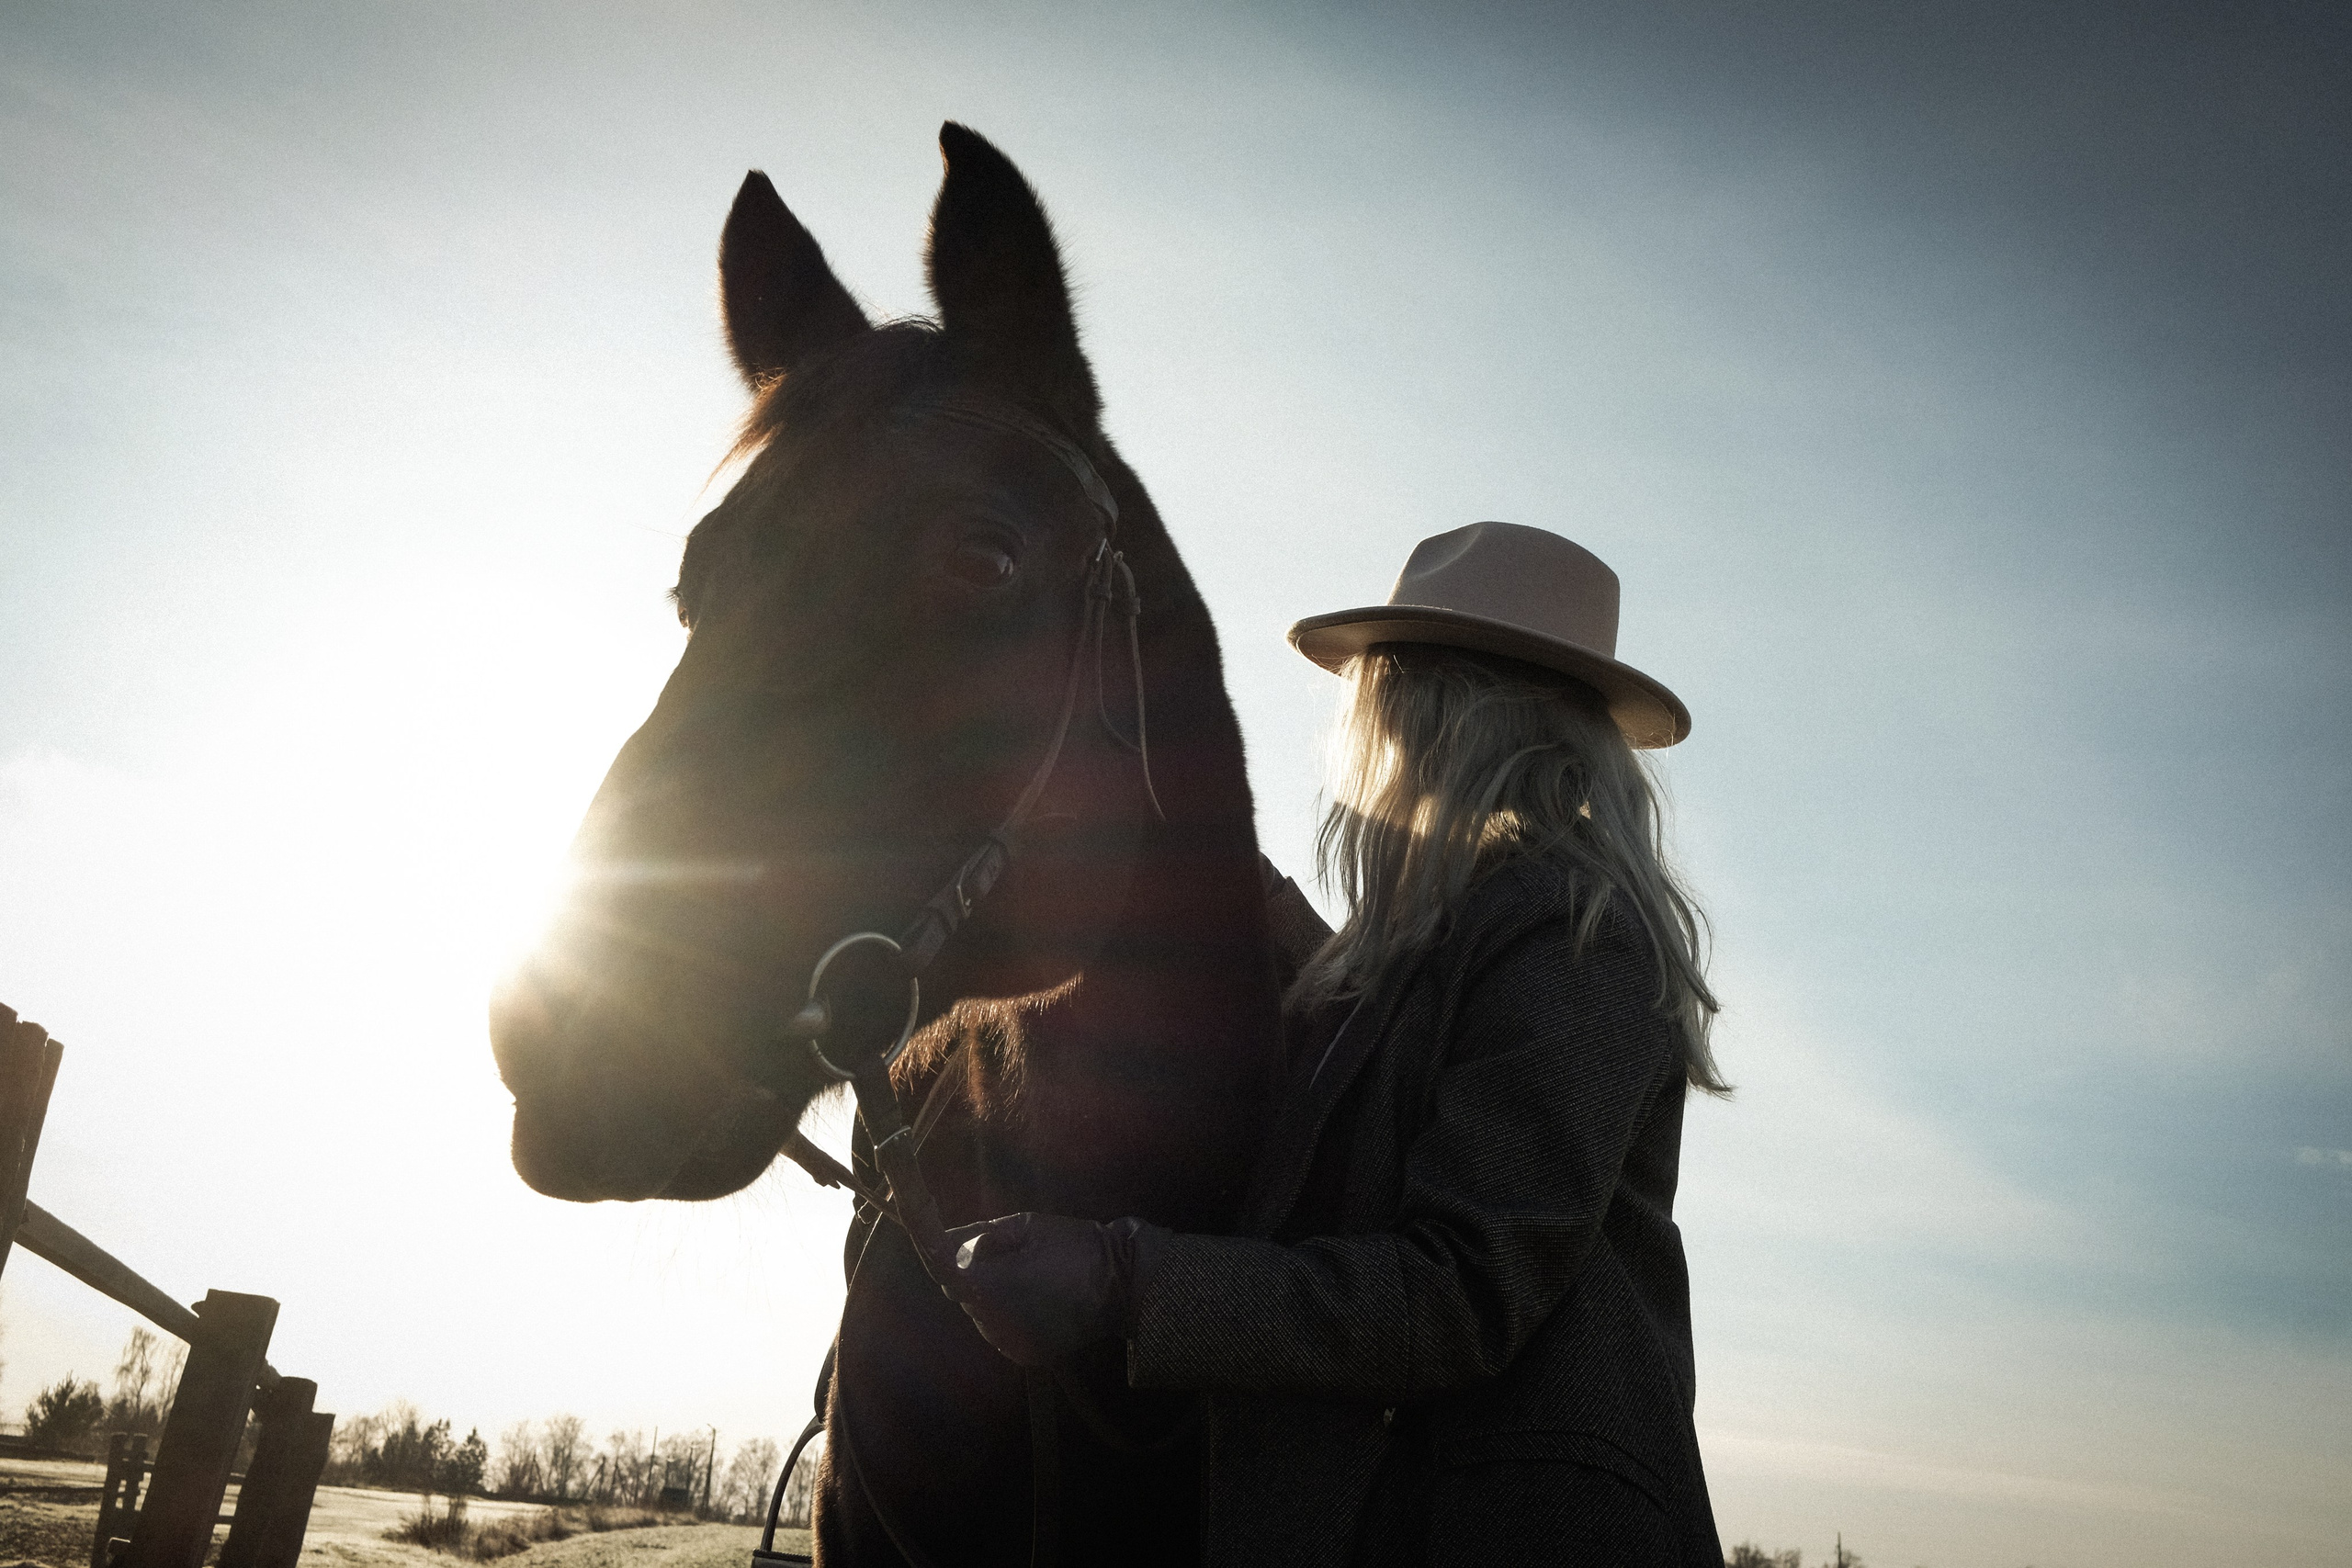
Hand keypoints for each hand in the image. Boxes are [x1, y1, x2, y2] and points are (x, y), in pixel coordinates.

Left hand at [942, 1212, 1149, 1365]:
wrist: (1123, 1285)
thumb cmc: (1075, 1247)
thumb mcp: (1026, 1227)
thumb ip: (979, 1235)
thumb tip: (944, 1240)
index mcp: (991, 1287)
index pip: (941, 1266)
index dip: (929, 1240)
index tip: (922, 1216)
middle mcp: (991, 1323)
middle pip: (961, 1289)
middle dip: (973, 1268)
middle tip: (1006, 1248)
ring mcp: (1007, 1343)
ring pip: (980, 1310)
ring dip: (990, 1292)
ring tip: (1029, 1273)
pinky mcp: (1023, 1355)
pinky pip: (999, 1327)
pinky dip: (1007, 1312)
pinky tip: (1035, 1297)